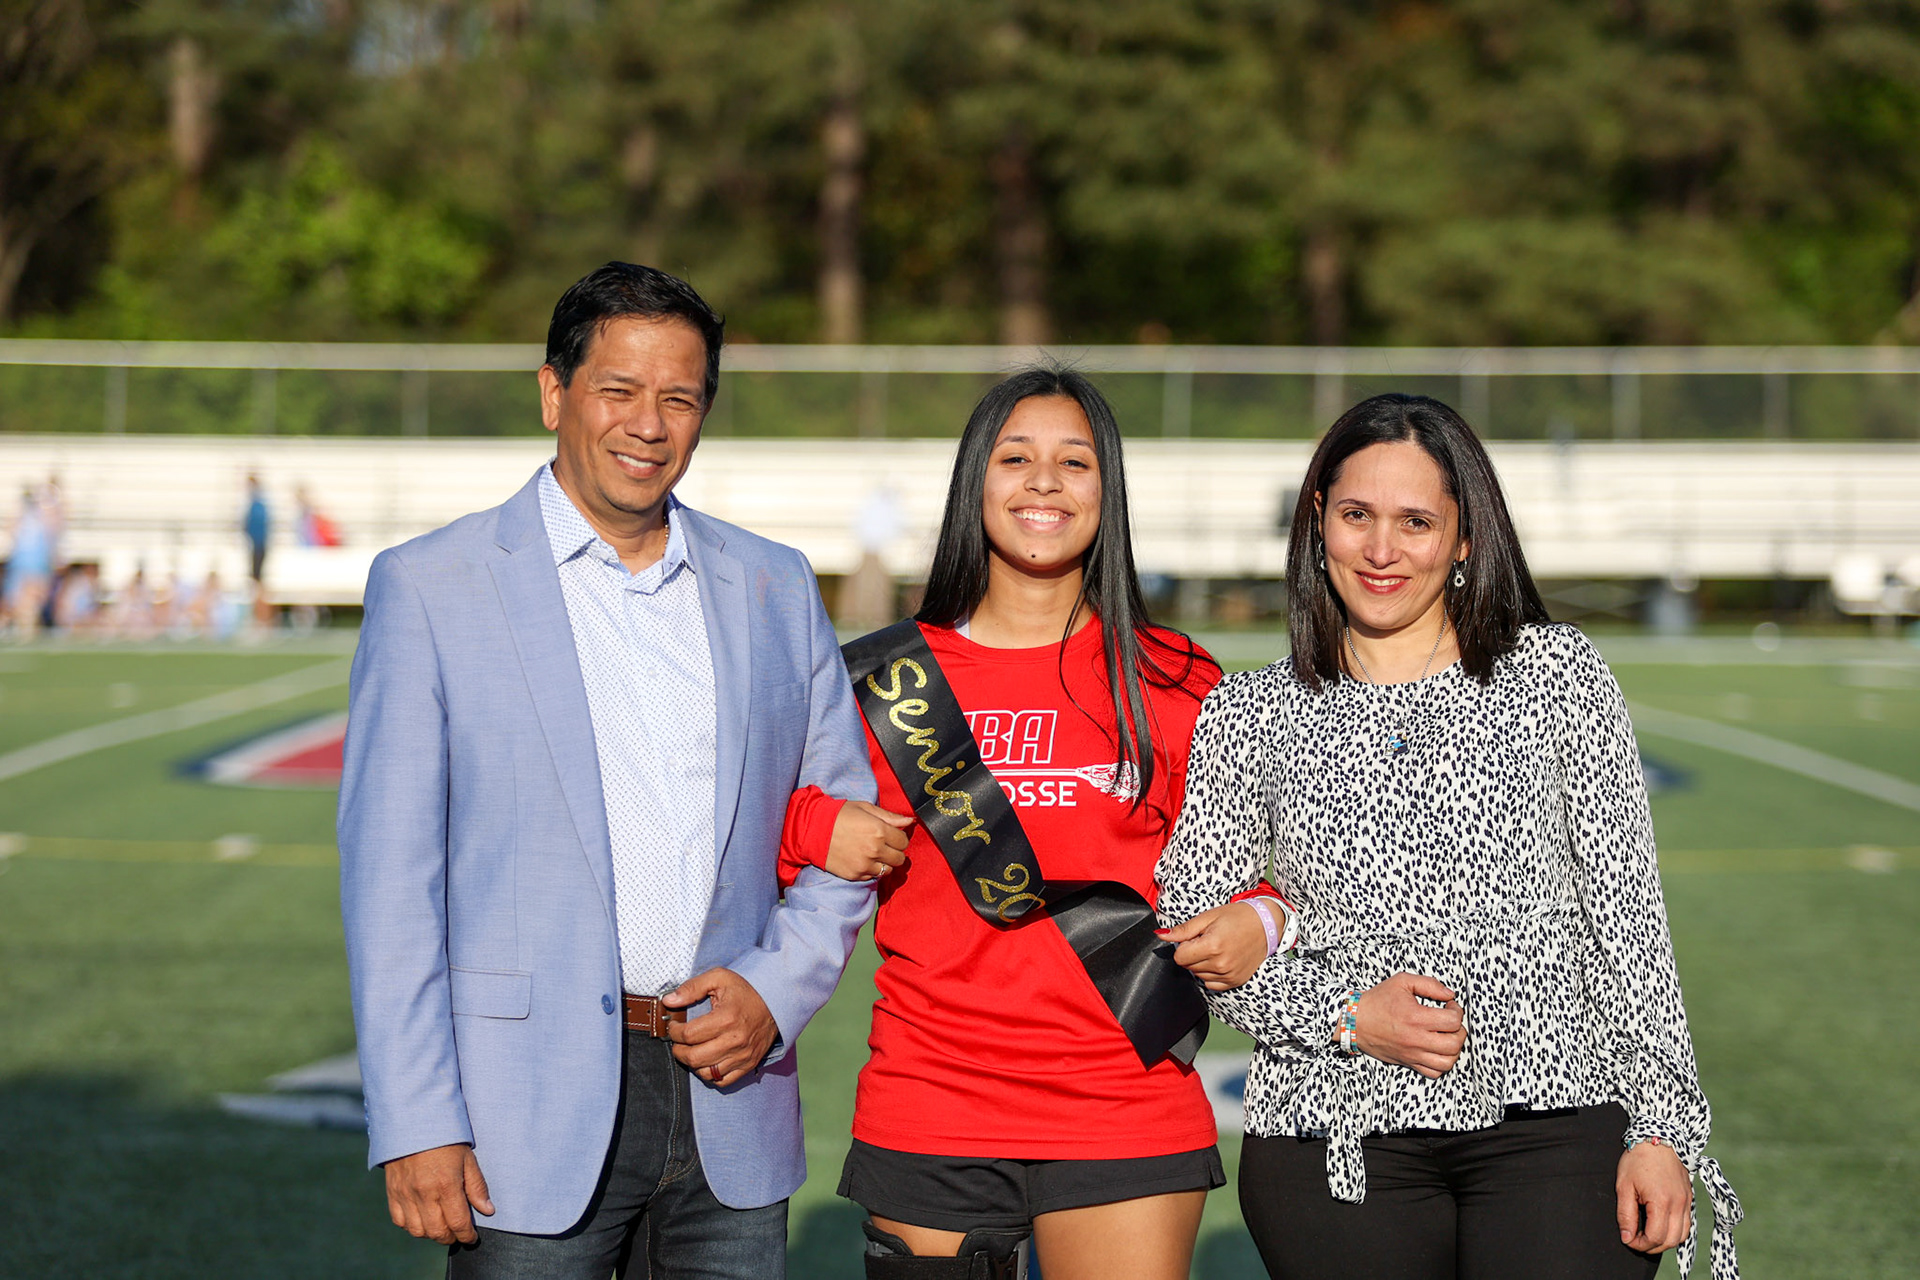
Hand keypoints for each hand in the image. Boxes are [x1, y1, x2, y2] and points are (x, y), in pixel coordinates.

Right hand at [383, 1143, 492, 1244]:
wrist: (413, 1120)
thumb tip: (488, 1210)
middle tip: (458, 1234)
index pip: (458, 1223)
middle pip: (437, 1232)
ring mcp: (405, 1194)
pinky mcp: (392, 1192)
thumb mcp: (467, 1158)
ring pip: (417, 1230)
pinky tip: (422, 1219)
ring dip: (431, 1234)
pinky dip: (411, 1225)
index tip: (472, 1237)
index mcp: (446, 1185)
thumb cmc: (445, 1138)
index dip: (466, 1235)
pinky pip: (399, 1220)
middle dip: (450, 1238)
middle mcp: (424, 1194)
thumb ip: (477, 1186)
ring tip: (441, 1227)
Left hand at [663, 967, 777, 1087]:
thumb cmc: (746, 990)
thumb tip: (669, 1001)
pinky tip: (707, 1061)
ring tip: (692, 1050)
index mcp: (725, 1019)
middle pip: (693, 1057)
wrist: (776, 1003)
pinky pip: (722, 1081)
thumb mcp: (719, 978)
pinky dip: (710, 1074)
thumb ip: (692, 988)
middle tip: (678, 1041)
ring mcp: (742, 1056)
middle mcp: (734, 1041)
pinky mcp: (748, 1065)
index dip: (674, 1032)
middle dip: (678, 1050)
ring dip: (692, 1063)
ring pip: (705, 1072)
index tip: (674, 1026)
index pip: (688, 1035)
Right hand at [824, 801, 913, 880]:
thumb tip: (910, 821)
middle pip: (899, 858)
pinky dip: (871, 870)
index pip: (904, 841)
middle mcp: (874, 850)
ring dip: (884, 862)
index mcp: (879, 830)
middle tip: (884, 845)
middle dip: (895, 851)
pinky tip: (863, 859)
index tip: (891, 835)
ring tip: (873, 853)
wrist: (812, 829)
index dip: (899, 838)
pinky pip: (873, 877)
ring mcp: (864, 865)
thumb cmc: (839, 815)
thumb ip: (889, 816)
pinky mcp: (855, 875)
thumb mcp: (865, 808)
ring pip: (888, 870)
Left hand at [1165, 901, 1271, 990]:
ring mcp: (1229, 975)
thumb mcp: (1208, 917)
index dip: (1184, 945)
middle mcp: (1221, 964)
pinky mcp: (1235, 981)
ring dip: (1202, 963)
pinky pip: (1211, 984)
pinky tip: (1221, 960)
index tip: (1195, 937)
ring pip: (1198, 975)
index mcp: (1212, 946)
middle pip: (1187, 966)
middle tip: (1208, 940)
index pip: (1179, 956)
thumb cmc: (1237, 917)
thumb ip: (1184, 929)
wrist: (1265, 924)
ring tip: (1217, 948)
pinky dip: (1211, 973)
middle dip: (1193, 953)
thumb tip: (1161, 934)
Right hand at [1348, 973, 1465, 1077]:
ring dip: (1454, 1049)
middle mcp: (1415, 1038)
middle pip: (1454, 1043)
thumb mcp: (1401, 982)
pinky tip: (1438, 1051)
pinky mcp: (1408, 1062)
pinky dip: (1442, 1064)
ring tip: (1447, 1037)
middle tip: (1451, 1022)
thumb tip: (1450, 994)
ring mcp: (1412, 1053)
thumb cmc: (1377, 1001)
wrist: (1354, 1021)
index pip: (1452, 1020)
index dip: (1457, 1011)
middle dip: (1460, 1031)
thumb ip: (1429, 984)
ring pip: (1448, 1062)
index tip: (1450, 1005)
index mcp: (1415, 1017)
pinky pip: (1434, 1073)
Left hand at [1616, 1141, 1692, 1253]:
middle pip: (1671, 1240)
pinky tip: (1660, 1226)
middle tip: (1636, 1240)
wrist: (1658, 1137)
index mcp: (1661, 1201)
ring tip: (1648, 1236)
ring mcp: (1687, 1202)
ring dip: (1666, 1241)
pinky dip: (1675, 1232)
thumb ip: (1625, 1214)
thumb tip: (1626, 1237)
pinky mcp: (1689, 1198)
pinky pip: (1687, 1224)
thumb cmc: (1637, 1159)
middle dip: (1652, 1246)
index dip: (1640, 1244)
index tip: (1628, 1239)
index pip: (1655, 1236)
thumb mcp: (1624, 1185)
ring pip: (1681, 1235)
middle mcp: (1679, 1204)